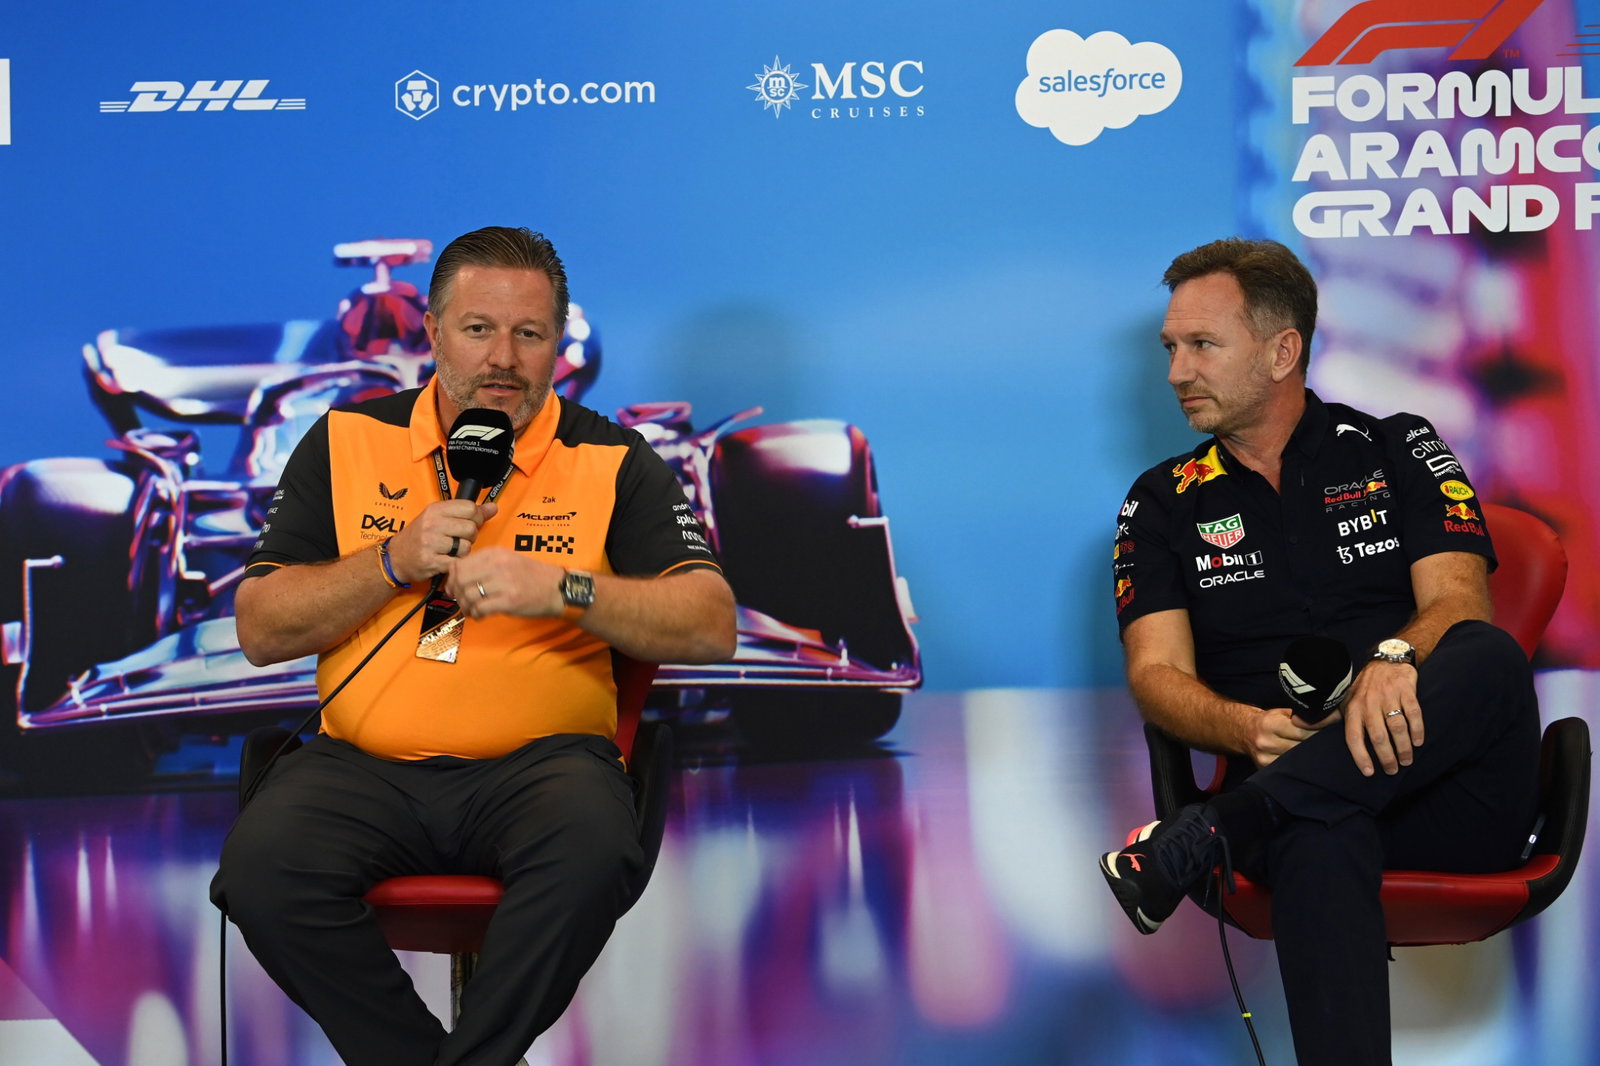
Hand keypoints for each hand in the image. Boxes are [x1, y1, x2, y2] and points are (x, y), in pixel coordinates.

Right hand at [386, 500, 497, 585]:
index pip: (469, 508)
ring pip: (466, 547)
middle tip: (459, 540)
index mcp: (436, 509)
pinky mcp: (431, 561)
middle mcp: (432, 524)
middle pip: (470, 528)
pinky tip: (446, 560)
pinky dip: (455, 563)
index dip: (476, 518)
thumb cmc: (420, 536)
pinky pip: (457, 562)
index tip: (470, 523)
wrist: (396, 557)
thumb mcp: (439, 517)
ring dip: (463, 552)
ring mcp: (431, 543)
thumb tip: (493, 507)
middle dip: (470, 537)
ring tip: (451, 551)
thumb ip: (466, 512)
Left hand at [444, 546, 565, 620]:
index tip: (453, 588)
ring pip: (468, 595)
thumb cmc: (532, 577)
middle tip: (460, 602)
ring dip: (466, 607)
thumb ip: (484, 566)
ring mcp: (504, 582)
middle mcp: (497, 564)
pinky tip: (481, 615)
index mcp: (495, 553)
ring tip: (472, 610)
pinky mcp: (509, 600)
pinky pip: (480, 608)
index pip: (459, 564)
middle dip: (456, 594)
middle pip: (460, 579)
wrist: (558, 588)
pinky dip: (476, 614)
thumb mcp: (507, 561)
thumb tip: (456, 578)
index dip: (451, 579)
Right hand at [1248, 706, 1318, 767]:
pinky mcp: (1264, 768)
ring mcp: (1264, 758)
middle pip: (1299, 747)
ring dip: (1306, 756)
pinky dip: (1296, 764)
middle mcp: (1265, 742)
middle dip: (1313, 744)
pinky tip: (1301, 759)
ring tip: (1313, 750)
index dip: (1316, 731)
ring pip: (1295, 760)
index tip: (1325, 731)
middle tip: (1323, 741)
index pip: (1301, 731)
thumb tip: (1324, 719)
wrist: (1244, 731)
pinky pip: (1287, 768)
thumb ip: (1299, 716)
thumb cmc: (1267, 721)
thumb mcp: (1280, 712)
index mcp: (1269, 724)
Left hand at [1341, 660, 1421, 775]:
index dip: (1360, 756)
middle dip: (1386, 756)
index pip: (1353, 736)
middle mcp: (1369, 703)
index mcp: (1353, 708)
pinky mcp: (1406, 690)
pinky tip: (1418, 742)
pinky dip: (1417, 730)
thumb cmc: (1365, 687)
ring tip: (1407, 761)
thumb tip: (1308, 727)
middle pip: (1378, 735)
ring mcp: (1388, 696)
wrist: (1385, 660)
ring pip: (1396, 727)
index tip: (1369, 772)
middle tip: (1393, 770)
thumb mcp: (1346, 700)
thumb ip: (1334, 717)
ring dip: (1403, 747)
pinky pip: (1413, 713)